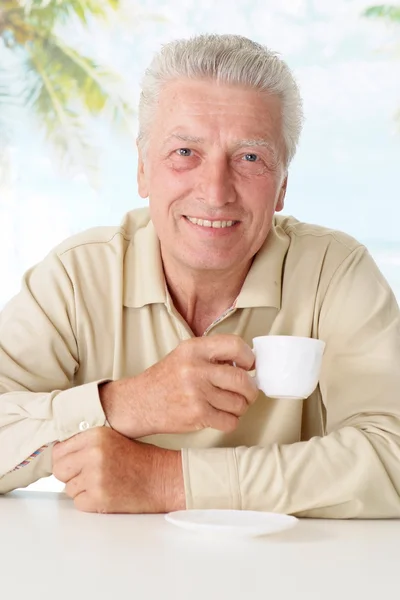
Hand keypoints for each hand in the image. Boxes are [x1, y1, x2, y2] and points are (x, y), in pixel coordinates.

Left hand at [52, 427, 184, 513]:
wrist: (163, 479)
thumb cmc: (140, 459)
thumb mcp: (112, 439)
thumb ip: (86, 443)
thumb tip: (58, 454)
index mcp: (96, 435)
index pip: (59, 450)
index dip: (65, 458)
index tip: (73, 463)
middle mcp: (93, 454)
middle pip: (59, 469)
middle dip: (69, 474)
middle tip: (86, 475)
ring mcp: (95, 477)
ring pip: (68, 488)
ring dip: (81, 489)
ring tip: (103, 483)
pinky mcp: (98, 497)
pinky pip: (78, 503)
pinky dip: (89, 502)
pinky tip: (107, 493)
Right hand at [100, 334, 257, 438]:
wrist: (138, 403)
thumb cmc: (164, 380)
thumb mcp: (184, 355)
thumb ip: (212, 355)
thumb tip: (247, 364)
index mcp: (193, 349)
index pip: (235, 345)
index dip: (248, 358)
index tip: (249, 366)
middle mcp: (195, 369)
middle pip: (242, 380)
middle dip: (251, 390)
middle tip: (248, 392)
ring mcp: (196, 393)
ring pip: (239, 403)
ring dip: (240, 407)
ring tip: (230, 405)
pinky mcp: (197, 415)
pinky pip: (230, 421)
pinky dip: (230, 421)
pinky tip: (221, 416)